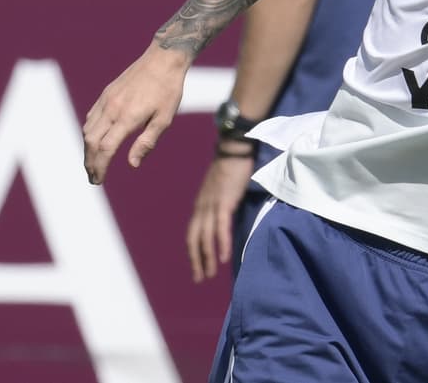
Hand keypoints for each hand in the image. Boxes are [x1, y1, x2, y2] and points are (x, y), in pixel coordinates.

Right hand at [82, 42, 186, 183]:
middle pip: (91, 142)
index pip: (106, 149)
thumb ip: (147, 142)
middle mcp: (112, 109)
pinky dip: (89, 133)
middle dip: (89, 163)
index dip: (100, 167)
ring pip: (87, 130)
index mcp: (127, 118)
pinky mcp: (106, 94)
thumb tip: (132, 164)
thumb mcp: (164, 119)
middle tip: (93, 178)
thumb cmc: (169, 90)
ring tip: (93, 163)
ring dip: (87, 150)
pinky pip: (91, 117)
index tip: (99, 180)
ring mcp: (106, 100)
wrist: (163, 59)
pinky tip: (95, 141)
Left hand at [186, 151, 254, 281]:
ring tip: (209, 274)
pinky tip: (222, 257)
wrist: (235, 148)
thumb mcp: (221, 186)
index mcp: (201, 204)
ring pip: (206, 237)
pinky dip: (220, 243)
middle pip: (195, 239)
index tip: (197, 266)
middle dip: (197, 260)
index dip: (194, 251)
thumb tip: (224, 215)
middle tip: (199, 278)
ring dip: (207, 257)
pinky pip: (221, 228)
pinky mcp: (224, 202)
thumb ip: (220, 201)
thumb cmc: (231, 165)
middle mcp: (202, 207)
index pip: (193, 233)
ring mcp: (212, 205)